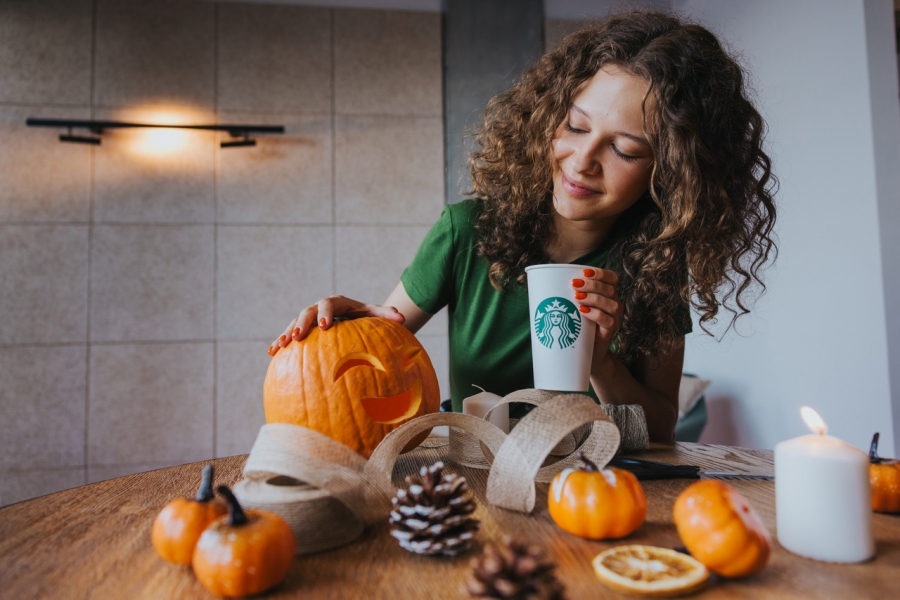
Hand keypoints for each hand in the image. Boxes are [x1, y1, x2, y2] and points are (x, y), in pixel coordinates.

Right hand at [268, 295, 405, 355]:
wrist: (355, 321)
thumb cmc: (366, 318)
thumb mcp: (376, 315)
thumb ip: (386, 315)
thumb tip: (402, 319)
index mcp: (337, 303)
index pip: (329, 304)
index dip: (325, 314)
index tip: (325, 326)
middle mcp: (320, 309)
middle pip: (308, 313)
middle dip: (302, 324)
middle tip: (297, 337)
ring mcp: (310, 320)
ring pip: (294, 323)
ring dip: (287, 333)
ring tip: (280, 346)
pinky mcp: (303, 331)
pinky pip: (289, 336)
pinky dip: (280, 342)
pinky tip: (271, 353)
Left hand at [571, 268, 621, 360]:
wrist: (587, 352)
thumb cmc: (579, 325)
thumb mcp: (575, 307)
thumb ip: (569, 295)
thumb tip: (545, 284)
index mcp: (608, 295)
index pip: (612, 279)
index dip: (600, 273)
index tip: (584, 272)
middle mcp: (614, 304)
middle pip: (609, 289)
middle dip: (592, 285)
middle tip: (574, 285)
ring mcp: (614, 318)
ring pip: (610, 304)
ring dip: (593, 298)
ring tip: (577, 297)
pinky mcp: (610, 331)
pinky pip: (607, 320)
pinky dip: (595, 314)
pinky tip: (583, 311)